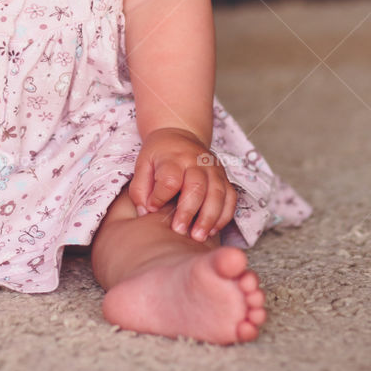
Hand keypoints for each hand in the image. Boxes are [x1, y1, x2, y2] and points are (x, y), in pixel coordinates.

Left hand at [128, 127, 237, 241]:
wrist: (181, 133)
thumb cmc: (160, 154)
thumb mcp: (143, 164)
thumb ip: (139, 188)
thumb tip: (145, 211)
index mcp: (174, 158)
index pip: (170, 179)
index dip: (161, 197)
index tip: (152, 209)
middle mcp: (196, 162)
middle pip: (197, 187)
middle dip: (189, 212)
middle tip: (179, 231)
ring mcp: (213, 169)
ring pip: (217, 194)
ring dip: (209, 218)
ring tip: (199, 237)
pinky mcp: (224, 177)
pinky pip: (230, 197)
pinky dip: (224, 215)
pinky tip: (213, 230)